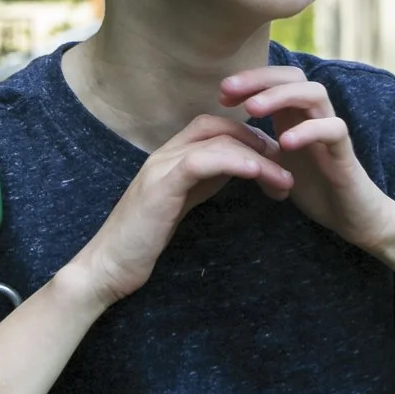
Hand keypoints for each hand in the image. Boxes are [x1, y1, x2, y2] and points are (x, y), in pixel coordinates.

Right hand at [72, 115, 292, 304]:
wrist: (107, 266)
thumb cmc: (144, 240)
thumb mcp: (182, 201)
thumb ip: (205, 180)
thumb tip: (239, 167)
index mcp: (171, 157)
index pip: (214, 127)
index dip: (249, 135)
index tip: (276, 158)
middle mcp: (165, 154)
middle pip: (219, 127)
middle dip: (258, 141)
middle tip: (287, 164)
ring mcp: (160, 167)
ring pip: (216, 142)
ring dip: (257, 158)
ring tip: (283, 178)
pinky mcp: (160, 186)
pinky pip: (200, 161)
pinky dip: (232, 162)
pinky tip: (256, 172)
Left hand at [221, 65, 394, 252]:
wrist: (351, 216)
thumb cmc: (313, 185)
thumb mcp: (274, 162)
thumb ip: (255, 145)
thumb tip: (219, 136)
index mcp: (297, 115)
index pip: (276, 79)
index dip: (249, 79)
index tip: (221, 94)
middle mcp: (315, 116)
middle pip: (294, 76)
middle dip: (259, 78)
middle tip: (228, 90)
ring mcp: (332, 131)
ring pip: (315, 93)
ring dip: (281, 96)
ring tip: (252, 109)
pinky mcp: (346, 153)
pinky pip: (334, 129)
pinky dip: (309, 130)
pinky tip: (285, 142)